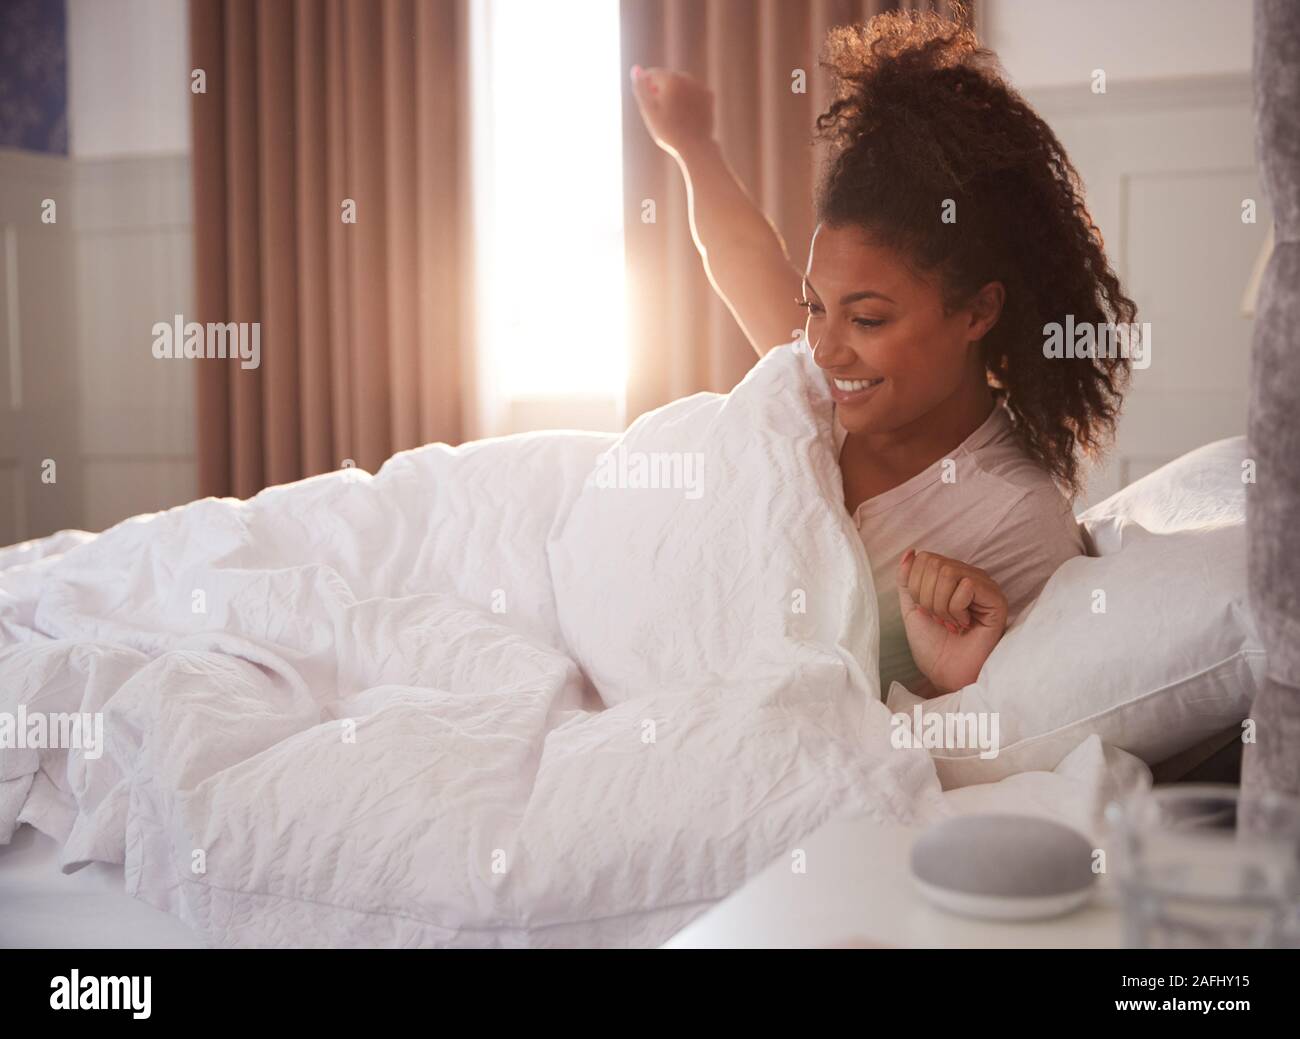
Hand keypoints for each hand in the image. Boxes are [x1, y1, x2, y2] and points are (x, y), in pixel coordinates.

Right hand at [630, 65, 714, 158]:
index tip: (648, 107)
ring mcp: (700, 86)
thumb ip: (640, 87)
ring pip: (681, 85)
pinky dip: (688, 100)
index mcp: (670, 78)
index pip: (651, 74)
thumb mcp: (648, 110)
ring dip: (674, 95)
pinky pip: (693, 93)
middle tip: (660, 114)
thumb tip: (636, 69)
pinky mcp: (709, 96)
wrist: (695, 146)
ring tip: (673, 116)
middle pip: (666, 79)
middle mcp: (687, 77)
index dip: (646, 89)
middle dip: (661, 91)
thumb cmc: (667, 130)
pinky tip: (685, 115)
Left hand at [897, 549, 1007, 694]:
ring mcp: (984, 586)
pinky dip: (956, 609)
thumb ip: (907, 580)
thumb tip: (910, 552)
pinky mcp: (996, 598)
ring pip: (947, 572)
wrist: (946, 674)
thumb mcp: (912, 608)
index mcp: (950, 577)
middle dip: (927, 597)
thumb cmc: (933, 646)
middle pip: (933, 563)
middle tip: (939, 619)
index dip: (916, 586)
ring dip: (941, 605)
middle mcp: (968, 576)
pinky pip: (966, 585)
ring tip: (952, 622)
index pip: (924, 558)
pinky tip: (966, 624)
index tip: (927, 611)